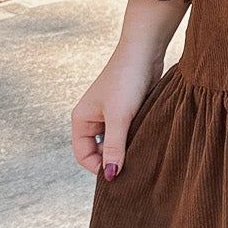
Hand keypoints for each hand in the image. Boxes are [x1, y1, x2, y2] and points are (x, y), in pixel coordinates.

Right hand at [70, 47, 159, 181]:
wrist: (144, 52)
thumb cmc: (126, 80)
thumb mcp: (119, 117)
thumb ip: (114, 147)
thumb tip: (111, 175)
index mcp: (81, 119)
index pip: (83, 155)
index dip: (98, 167)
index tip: (119, 173)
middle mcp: (92, 119)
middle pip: (99, 152)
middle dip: (113, 160)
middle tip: (132, 166)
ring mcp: (110, 115)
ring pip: (115, 143)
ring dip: (126, 150)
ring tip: (139, 152)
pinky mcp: (127, 112)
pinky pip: (127, 134)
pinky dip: (134, 140)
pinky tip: (145, 141)